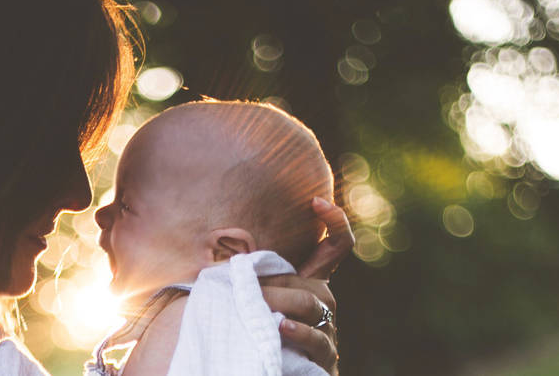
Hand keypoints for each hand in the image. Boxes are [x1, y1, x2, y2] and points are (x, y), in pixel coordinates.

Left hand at [259, 197, 353, 374]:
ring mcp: (329, 329)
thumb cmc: (260, 330)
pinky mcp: (326, 356)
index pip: (337, 246)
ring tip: (260, 305)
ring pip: (312, 305)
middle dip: (277, 282)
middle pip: (311, 281)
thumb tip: (221, 258)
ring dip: (281, 302)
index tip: (315, 200)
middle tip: (246, 287)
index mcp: (311, 282)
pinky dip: (299, 332)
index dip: (334, 220)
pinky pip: (318, 340)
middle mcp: (324, 302)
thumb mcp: (256, 297)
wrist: (275, 370)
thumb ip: (252, 278)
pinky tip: (281, 328)